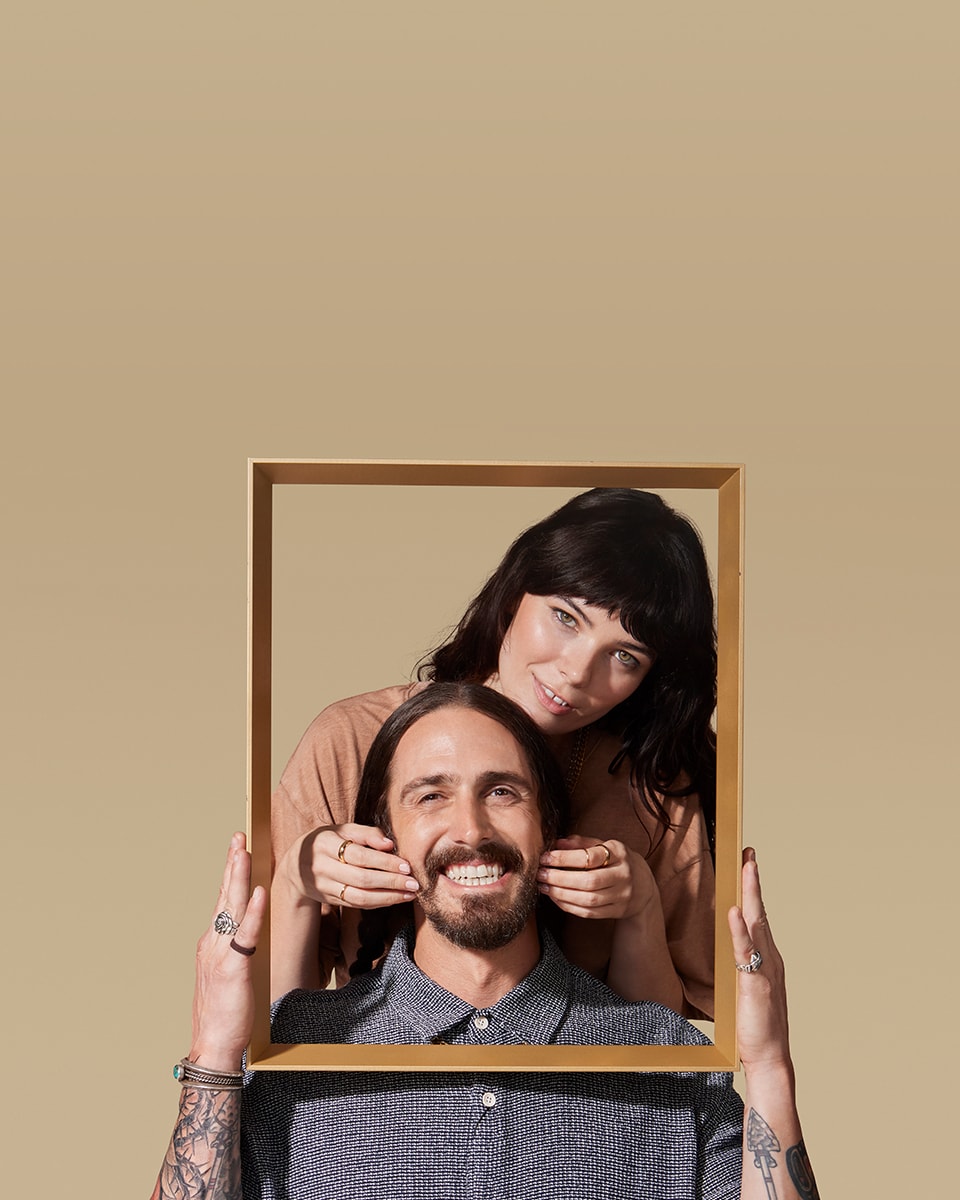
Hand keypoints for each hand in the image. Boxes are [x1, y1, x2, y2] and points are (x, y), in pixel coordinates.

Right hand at [189, 832, 265, 1071]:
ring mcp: (220, 955)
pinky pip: (246, 934)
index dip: (231, 875)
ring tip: (245, 852)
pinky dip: (254, 912)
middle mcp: (212, 944)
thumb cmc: (225, 1015)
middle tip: (238, 837)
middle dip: (232, 864)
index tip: (237, 850)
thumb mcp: (228, 975)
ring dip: (239, 877)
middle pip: (224, 896)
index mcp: (211, 944)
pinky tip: (261, 892)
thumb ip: (236, 952)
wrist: (212, 1046)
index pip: (222, 902)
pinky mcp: (234, 968)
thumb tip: (249, 935)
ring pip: (232, 908)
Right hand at [280, 822, 420, 909]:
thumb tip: (390, 844)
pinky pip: (356, 904)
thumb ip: (367, 833)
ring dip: (388, 897)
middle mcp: (321, 867)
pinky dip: (378, 903)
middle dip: (391, 882)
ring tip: (409, 894)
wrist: (297, 864)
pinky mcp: (329, 900)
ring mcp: (324, 887)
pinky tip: (395, 898)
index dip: (384, 862)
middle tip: (414, 882)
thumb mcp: (343, 829)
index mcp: (325, 844)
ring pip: (359, 897)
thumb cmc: (329, 841)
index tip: (406, 865)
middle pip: (360, 879)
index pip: (359, 855)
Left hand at [537, 835, 658, 918]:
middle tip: (540, 874)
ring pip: (588, 900)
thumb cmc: (618, 861)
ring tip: (544, 887)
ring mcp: (622, 895)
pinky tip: (556, 898)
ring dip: (561, 894)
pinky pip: (589, 912)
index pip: (591, 857)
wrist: (644, 887)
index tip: (546, 858)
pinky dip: (569, 906)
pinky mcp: (617, 911)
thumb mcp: (606, 846)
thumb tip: (557, 843)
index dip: (565, 858)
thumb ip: (582, 843)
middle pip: (589, 881)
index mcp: (620, 853)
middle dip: (560, 879)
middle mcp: (624, 874)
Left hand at [728, 847, 791, 1076]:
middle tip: (749, 852)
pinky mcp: (755, 984)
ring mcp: (765, 970)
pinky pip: (745, 953)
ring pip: (756, 924)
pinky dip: (739, 931)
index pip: (758, 916)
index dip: (752, 889)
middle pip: (759, 911)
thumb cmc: (755, 1027)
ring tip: (746, 867)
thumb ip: (741, 966)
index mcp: (768, 958)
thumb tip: (729, 949)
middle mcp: (771, 958)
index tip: (748, 863)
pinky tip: (732, 912)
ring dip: (750, 894)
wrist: (770, 1058)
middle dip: (753, 880)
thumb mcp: (746, 989)